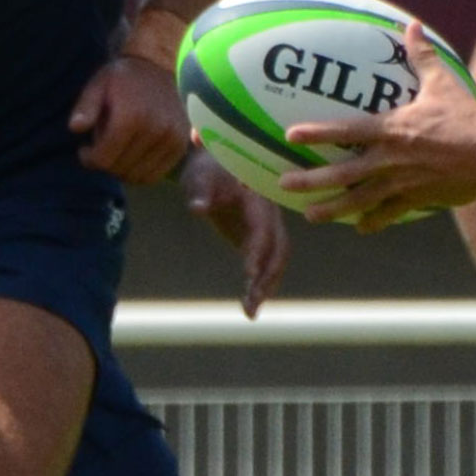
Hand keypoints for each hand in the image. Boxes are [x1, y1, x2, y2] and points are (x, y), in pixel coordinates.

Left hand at [72, 52, 189, 183]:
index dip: (89, 159)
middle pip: (120, 169)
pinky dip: (140, 172)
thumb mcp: (98, 85)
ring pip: (137, 176)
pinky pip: (155, 175)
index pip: (104, 159)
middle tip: (101, 147)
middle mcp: (154, 131)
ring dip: (122, 169)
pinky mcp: (180, 146)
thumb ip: (85, 107)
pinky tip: (133, 156)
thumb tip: (75, 128)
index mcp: (131, 117)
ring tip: (118, 150)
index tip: (85, 148)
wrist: (160, 66)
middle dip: (105, 163)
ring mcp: (171, 140)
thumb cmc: (124, 77)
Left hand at [181, 144, 289, 316]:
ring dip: (266, 285)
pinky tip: (250, 304)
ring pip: (276, 259)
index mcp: (258, 200)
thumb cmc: (204, 169)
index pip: (263, 230)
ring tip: (250, 312)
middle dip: (268, 277)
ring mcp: (266, 227)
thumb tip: (198, 208)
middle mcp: (269, 215)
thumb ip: (200, 193)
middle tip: (253, 304)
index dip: (258, 253)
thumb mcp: (198, 178)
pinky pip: (265, 262)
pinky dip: (260, 282)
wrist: (210, 163)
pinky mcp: (257, 237)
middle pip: (278, 249)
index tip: (250, 276)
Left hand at [279, 34, 475, 231]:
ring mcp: (402, 184)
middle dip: (310, 180)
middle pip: (342, 174)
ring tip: (310, 215)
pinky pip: (389, 213)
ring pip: (358, 201)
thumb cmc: (469, 118)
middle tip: (284, 184)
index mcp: (393, 130)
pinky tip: (360, 226)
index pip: (345, 131)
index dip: (316, 132)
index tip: (290, 135)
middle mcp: (390, 160)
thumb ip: (422, 58)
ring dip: (332, 210)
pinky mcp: (417, 201)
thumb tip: (413, 26)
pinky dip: (372, 220)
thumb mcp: (443, 85)